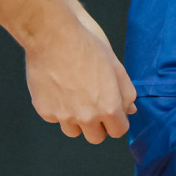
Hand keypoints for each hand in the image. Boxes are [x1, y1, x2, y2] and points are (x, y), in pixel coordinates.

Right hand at [23, 12, 137, 143]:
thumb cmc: (87, 46)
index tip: (112, 111)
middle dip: (97, 125)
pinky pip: (54, 118)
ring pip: (73, 131)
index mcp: (108, 107)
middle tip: (92, 104)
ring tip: (73, 95)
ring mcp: (64, 116)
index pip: (118, 131)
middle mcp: (87, 117)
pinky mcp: (45, 111)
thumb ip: (126, 92)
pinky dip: (57, 108)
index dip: (117, 121)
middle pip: (96, 138)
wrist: (53, 37)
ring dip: (76, 119)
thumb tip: (130, 110)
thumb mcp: (115, 66)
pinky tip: (57, 87)